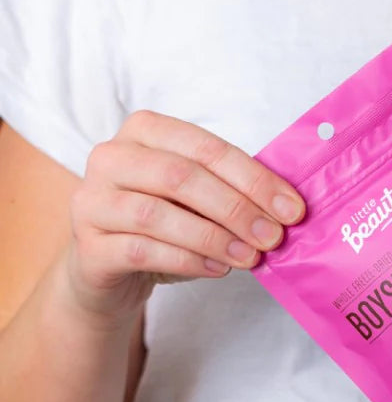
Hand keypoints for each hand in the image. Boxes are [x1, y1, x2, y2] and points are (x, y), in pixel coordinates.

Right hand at [64, 110, 304, 324]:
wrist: (112, 269)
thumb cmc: (167, 225)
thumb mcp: (201, 199)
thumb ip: (235, 193)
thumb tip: (287, 210)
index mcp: (145, 131)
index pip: (206, 148)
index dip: (254, 179)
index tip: (292, 209)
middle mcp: (111, 158)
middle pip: (180, 177)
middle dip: (237, 208)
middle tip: (273, 236)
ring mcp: (92, 201)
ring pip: (157, 215)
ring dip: (214, 238)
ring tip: (250, 257)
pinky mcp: (89, 246)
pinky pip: (141, 251)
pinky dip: (187, 261)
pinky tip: (218, 269)